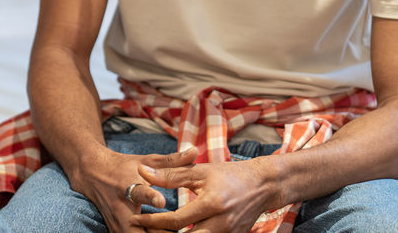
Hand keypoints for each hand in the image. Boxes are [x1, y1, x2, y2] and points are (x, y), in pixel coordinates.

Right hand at [66, 146, 195, 232]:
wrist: (92, 173)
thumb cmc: (123, 166)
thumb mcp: (145, 160)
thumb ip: (172, 161)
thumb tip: (195, 151)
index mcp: (128, 185)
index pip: (139, 193)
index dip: (150, 197)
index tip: (162, 201)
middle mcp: (120, 207)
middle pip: (136, 230)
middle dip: (157, 232)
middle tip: (177, 230)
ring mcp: (116, 223)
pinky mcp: (114, 231)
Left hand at [131, 157, 270, 232]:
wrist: (262, 185)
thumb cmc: (229, 175)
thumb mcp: (199, 171)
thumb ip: (170, 174)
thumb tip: (142, 172)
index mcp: (212, 204)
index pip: (176, 220)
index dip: (153, 221)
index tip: (136, 218)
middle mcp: (221, 223)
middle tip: (143, 231)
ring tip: (157, 232)